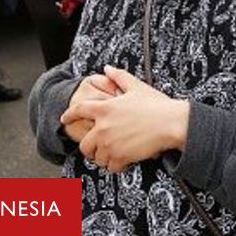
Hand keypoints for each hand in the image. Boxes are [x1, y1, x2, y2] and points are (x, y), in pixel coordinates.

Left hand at [63, 65, 189, 172]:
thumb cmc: (156, 105)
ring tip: (113, 154)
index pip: (78, 110)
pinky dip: (115, 166)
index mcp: (104, 108)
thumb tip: (107, 68)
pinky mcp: (121, 157)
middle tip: (97, 148)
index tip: (64, 119)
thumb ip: (119, 77)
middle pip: (84, 144)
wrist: (171, 123)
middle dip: (89, 147)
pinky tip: (123, 161)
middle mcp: (103, 127)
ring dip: (103, 157)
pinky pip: (110, 167)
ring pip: (96, 157)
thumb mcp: (136, 86)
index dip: (69, 115)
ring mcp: (110, 144)